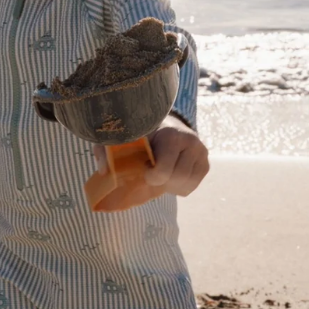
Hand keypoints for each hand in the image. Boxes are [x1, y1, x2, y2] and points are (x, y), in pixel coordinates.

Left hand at [92, 115, 208, 203]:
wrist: (163, 123)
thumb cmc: (140, 133)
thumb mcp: (121, 137)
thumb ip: (107, 149)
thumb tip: (103, 170)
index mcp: (171, 134)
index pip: (164, 170)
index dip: (151, 176)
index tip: (144, 169)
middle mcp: (191, 141)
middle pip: (178, 179)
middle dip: (162, 182)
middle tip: (152, 174)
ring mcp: (201, 151)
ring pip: (187, 184)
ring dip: (171, 185)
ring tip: (162, 174)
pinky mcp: (205, 162)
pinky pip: (194, 185)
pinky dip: (181, 186)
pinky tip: (171, 176)